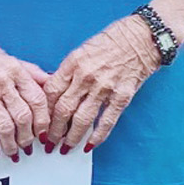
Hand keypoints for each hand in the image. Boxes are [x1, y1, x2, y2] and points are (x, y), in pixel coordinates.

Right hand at [0, 25, 53, 159]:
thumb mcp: (5, 55)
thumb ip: (28, 70)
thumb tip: (47, 82)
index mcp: (15, 69)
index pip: (38, 99)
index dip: (44, 119)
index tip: (44, 131)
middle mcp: (2, 81)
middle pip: (24, 116)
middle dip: (29, 137)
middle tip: (29, 146)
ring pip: (5, 125)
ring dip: (11, 144)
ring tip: (13, 152)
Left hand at [44, 15, 156, 153]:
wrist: (142, 36)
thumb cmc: (112, 41)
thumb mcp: (82, 51)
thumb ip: (68, 72)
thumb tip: (55, 95)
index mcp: (73, 62)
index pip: (51, 93)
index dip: (44, 111)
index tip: (41, 123)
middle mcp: (86, 76)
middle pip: (63, 109)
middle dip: (54, 130)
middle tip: (49, 142)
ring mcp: (105, 87)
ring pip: (82, 119)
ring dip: (72, 137)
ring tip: (65, 148)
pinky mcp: (122, 95)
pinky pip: (107, 121)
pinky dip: (97, 136)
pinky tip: (90, 145)